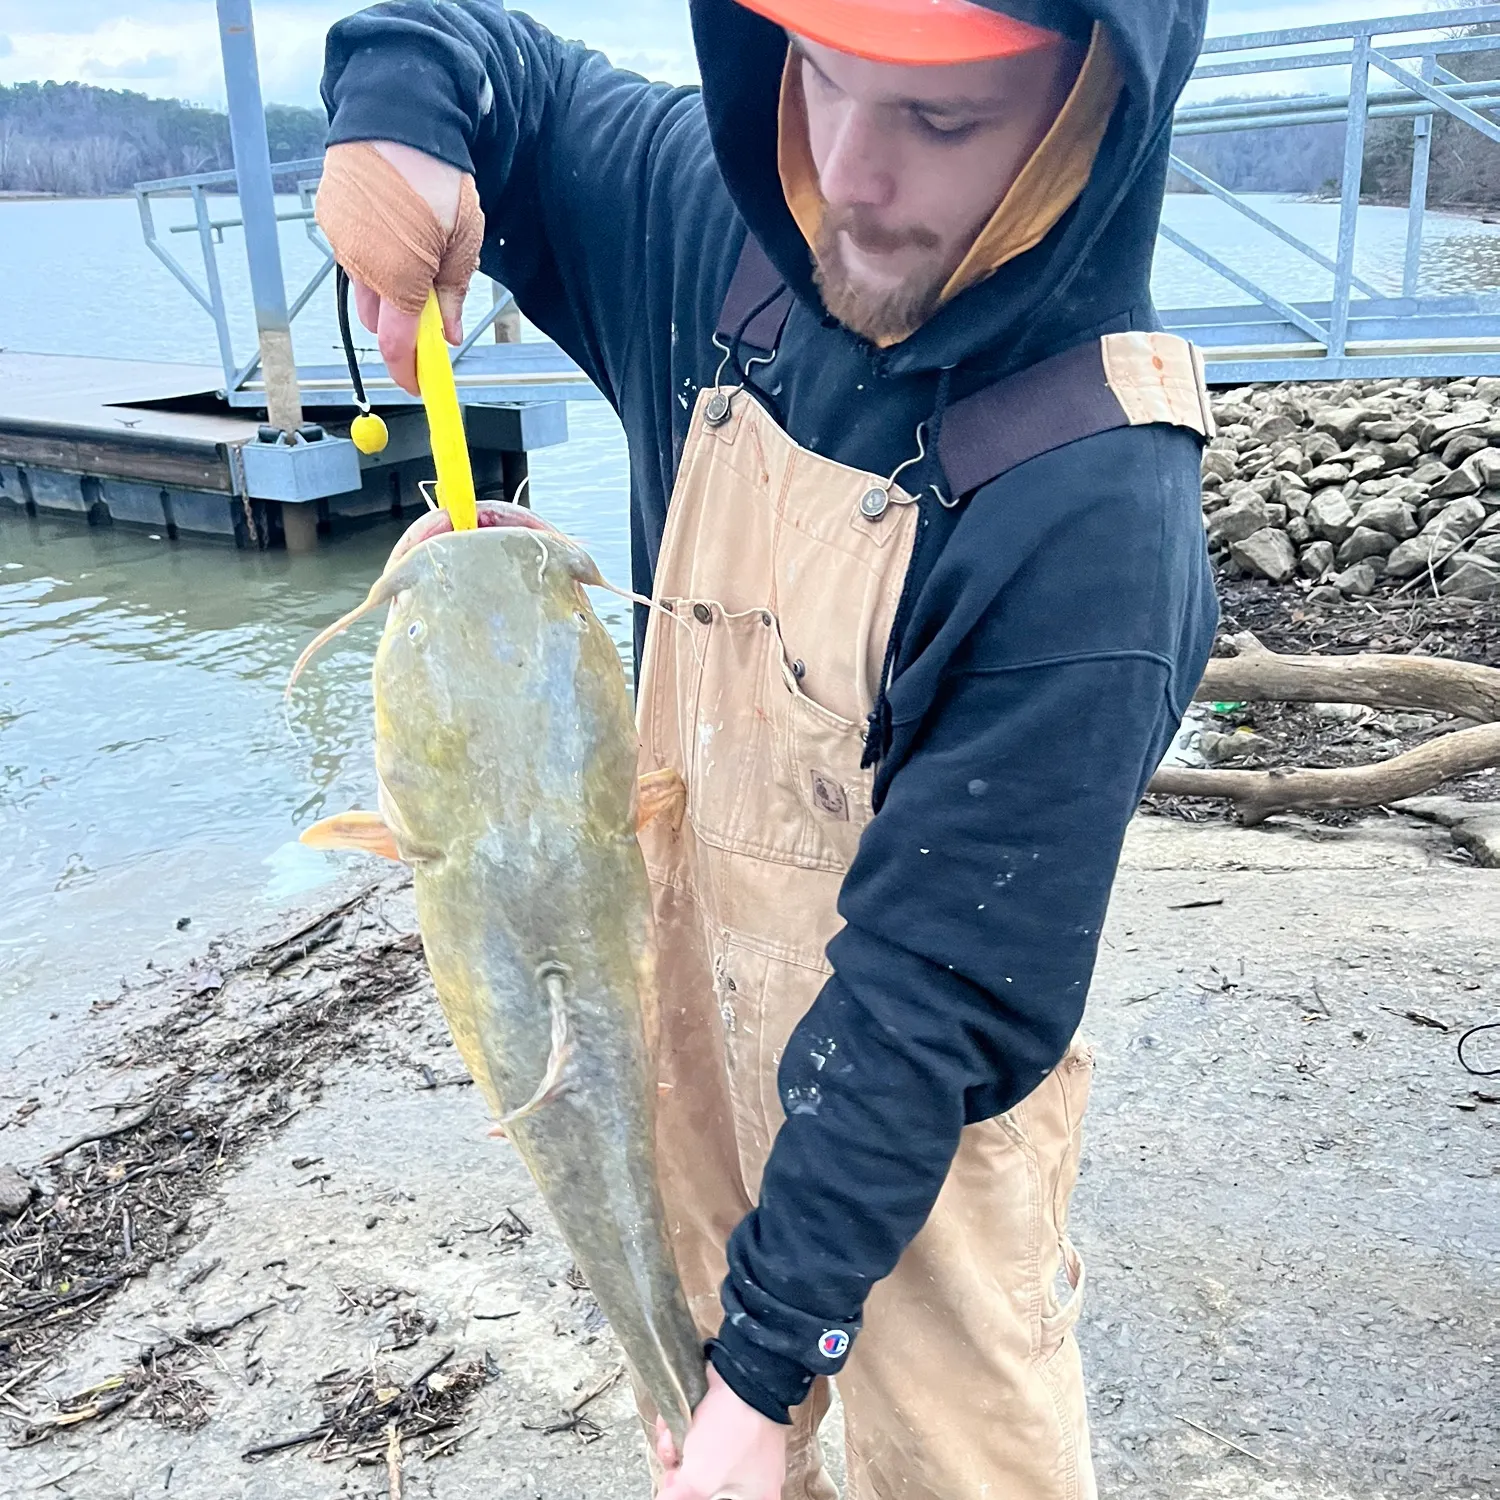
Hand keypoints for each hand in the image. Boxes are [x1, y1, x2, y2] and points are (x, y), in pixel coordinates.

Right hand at [316, 139, 479, 394]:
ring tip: (413, 246)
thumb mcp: (463, 241)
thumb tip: (450, 337)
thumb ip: (454, 294)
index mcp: (400, 278)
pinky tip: (390, 224)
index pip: (396, 347)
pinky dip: (370, 254)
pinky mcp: (330, 218)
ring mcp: (341, 241)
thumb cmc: (439, 178)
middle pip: (376, 320)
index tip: (421, 385)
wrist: (399, 117)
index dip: (408, 373)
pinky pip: (350, 253)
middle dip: (399, 323)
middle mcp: (363, 265)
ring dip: (385, 285)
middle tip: (428, 303)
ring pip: (362, 286)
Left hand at [655, 1365, 787, 1499]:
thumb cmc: (734, 1432)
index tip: (678, 1487)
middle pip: (707, 1482)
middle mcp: (755, 1474)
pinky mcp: (734, 1420)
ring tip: (671, 1436)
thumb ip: (678, 1497)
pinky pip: (704, 1432)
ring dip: (677, 1446)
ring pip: (701, 1455)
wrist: (745, 1376)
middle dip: (681, 1470)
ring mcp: (746, 1445)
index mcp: (756, 1496)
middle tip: (673, 1462)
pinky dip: (685, 1427)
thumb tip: (665, 1499)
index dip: (693, 1496)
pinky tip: (674, 1422)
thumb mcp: (698, 1479)